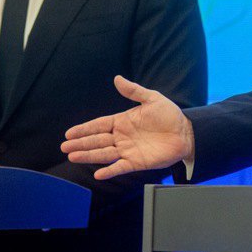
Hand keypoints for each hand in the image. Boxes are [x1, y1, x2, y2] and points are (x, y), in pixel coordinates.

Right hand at [61, 76, 194, 179]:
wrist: (186, 133)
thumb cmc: (169, 115)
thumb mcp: (152, 99)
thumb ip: (134, 91)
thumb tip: (117, 78)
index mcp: (123, 121)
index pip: (99, 125)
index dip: (84, 129)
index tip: (69, 132)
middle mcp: (122, 137)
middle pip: (97, 140)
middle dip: (81, 143)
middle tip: (65, 146)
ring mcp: (128, 150)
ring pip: (104, 154)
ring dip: (89, 156)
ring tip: (73, 156)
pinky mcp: (137, 162)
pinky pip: (120, 167)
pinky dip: (110, 171)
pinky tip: (98, 173)